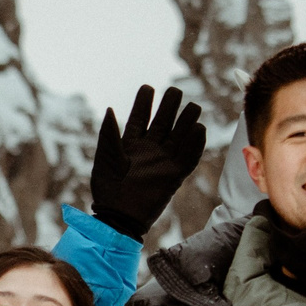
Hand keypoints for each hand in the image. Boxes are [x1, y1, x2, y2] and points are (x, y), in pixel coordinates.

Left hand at [89, 83, 206, 239]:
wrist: (119, 217)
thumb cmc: (108, 189)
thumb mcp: (106, 160)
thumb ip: (109, 135)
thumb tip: (109, 109)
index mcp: (130, 145)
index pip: (139, 118)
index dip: (143, 103)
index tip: (147, 88)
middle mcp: (149, 151)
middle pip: (162, 123)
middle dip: (169, 106)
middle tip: (174, 90)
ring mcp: (163, 162)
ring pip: (178, 137)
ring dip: (186, 121)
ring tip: (193, 106)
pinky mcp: (174, 176)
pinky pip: (189, 157)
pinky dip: (195, 144)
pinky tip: (200, 129)